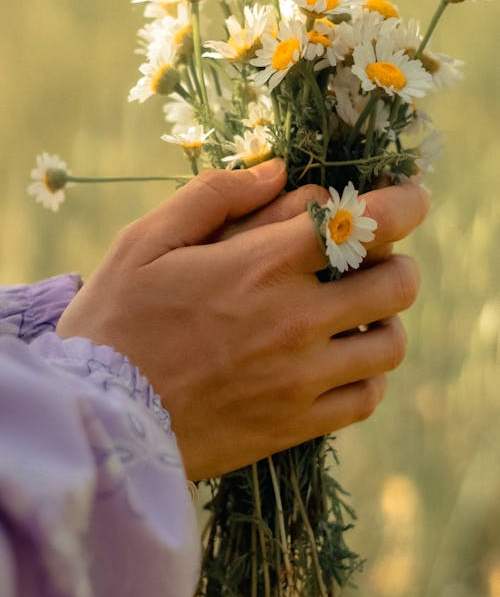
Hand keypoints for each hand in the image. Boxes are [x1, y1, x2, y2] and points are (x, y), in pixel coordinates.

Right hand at [56, 160, 428, 479]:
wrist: (98, 420)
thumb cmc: (116, 320)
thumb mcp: (146, 241)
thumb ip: (214, 196)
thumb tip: (279, 171)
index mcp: (262, 265)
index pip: (367, 221)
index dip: (404, 203)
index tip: (409, 198)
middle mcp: (296, 320)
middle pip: (397, 283)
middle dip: (396, 260)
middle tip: (371, 260)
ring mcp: (301, 379)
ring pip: (391, 344)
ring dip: (385, 320)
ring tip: (356, 315)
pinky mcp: (295, 424)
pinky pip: (365, 398)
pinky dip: (368, 375)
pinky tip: (341, 364)